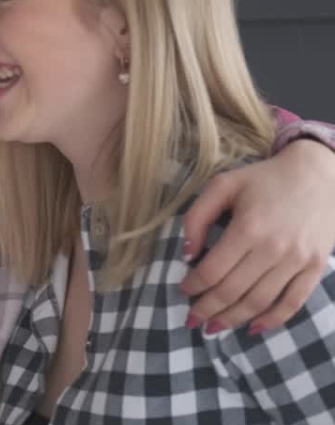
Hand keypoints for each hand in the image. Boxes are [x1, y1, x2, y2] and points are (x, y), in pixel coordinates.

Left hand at [180, 140, 334, 333]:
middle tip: (191, 319)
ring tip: (213, 327)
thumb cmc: (264, 179)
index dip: (193, 286)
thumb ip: (197, 217)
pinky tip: (252, 328)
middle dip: (207, 309)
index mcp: (248, 228)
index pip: (212, 270)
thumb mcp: (222, 186)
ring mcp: (298, 261)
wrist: (319, 175)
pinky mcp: (315, 267)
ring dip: (233, 319)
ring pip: (259, 302)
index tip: (182, 291)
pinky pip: (293, 303)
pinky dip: (272, 320)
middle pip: (233, 291)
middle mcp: (274, 249)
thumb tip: (186, 253)